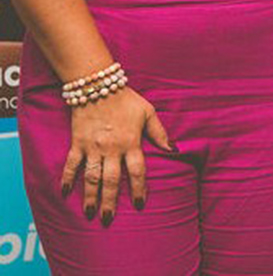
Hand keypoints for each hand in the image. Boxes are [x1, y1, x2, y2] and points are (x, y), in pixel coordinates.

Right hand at [63, 87, 172, 223]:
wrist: (98, 86)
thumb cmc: (127, 100)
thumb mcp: (148, 113)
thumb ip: (159, 133)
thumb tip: (174, 149)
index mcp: (131, 143)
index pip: (137, 171)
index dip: (139, 189)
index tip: (139, 204)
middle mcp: (112, 149)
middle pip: (112, 180)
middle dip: (110, 201)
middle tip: (108, 219)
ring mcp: (93, 147)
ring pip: (91, 177)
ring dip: (90, 196)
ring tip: (89, 213)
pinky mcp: (78, 143)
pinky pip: (71, 165)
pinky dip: (67, 179)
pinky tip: (65, 193)